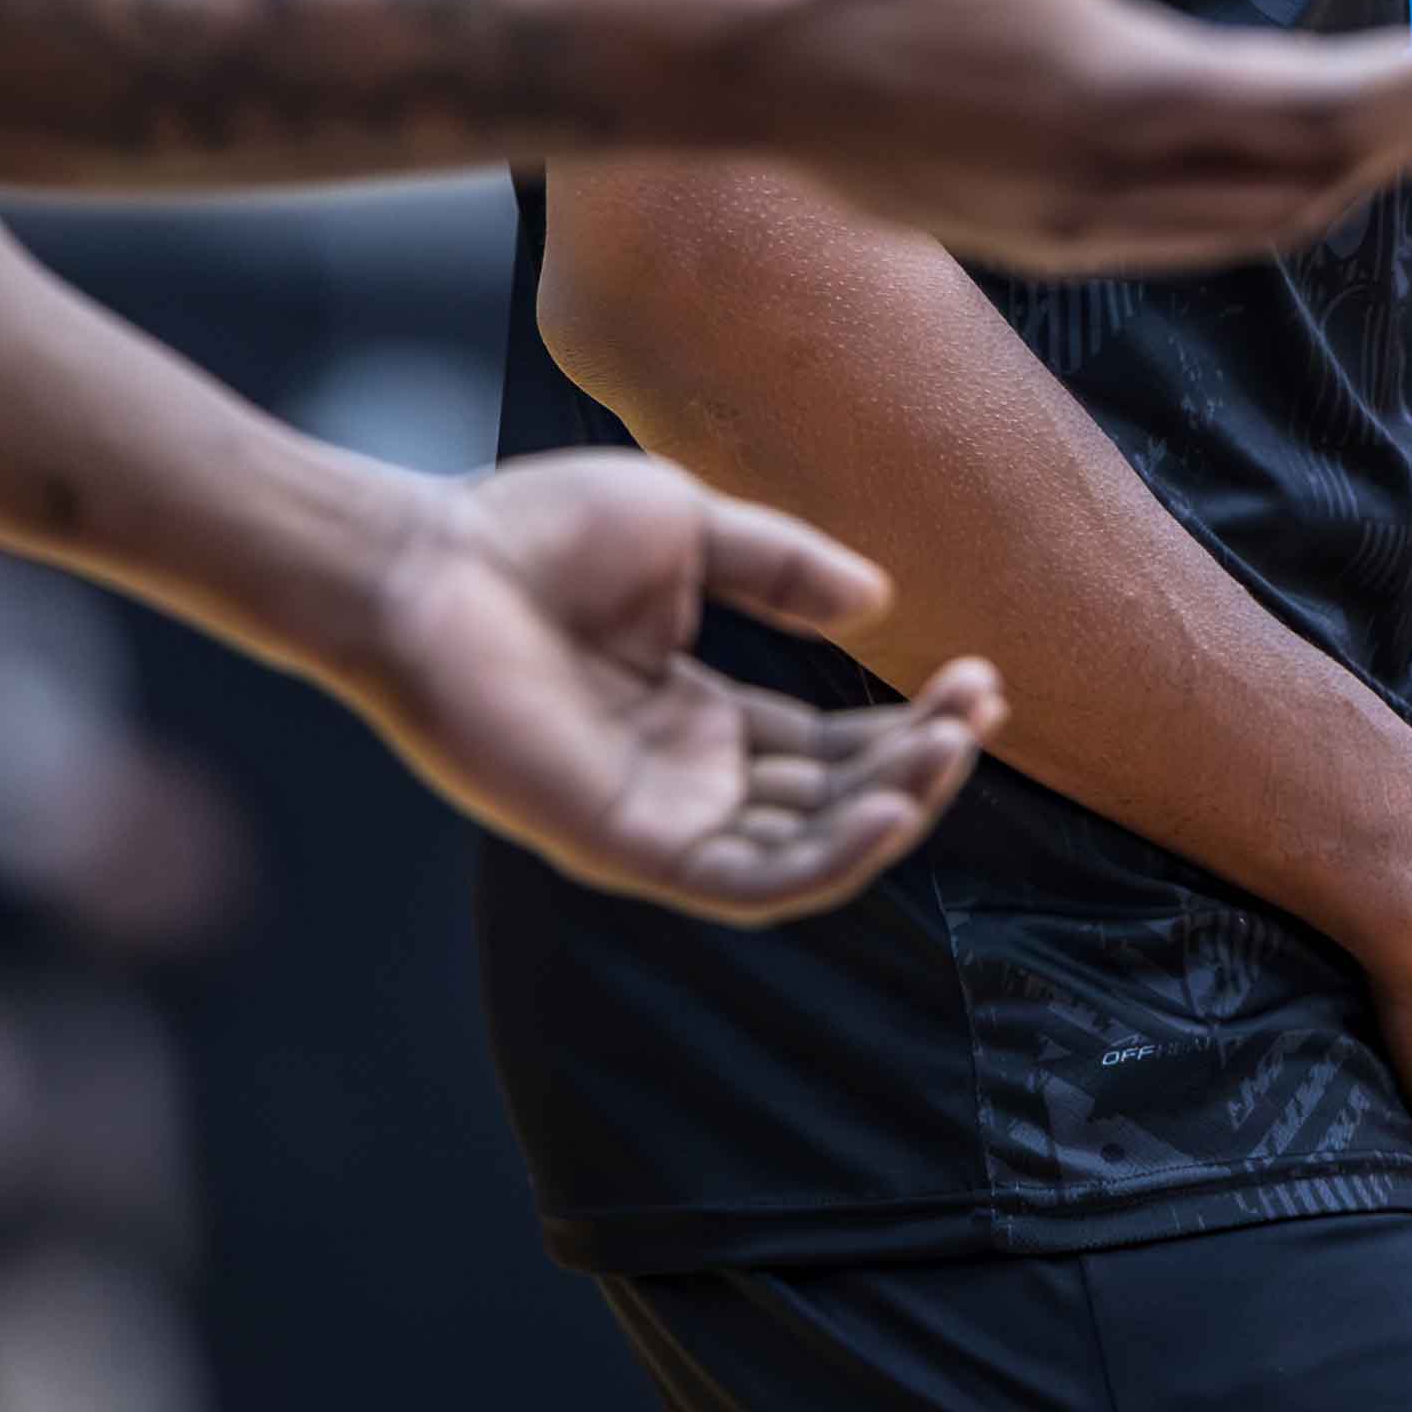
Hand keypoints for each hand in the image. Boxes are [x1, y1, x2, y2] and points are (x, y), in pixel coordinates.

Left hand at [343, 452, 1002, 926]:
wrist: (428, 562)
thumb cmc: (535, 532)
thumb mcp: (689, 529)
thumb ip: (781, 569)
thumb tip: (877, 604)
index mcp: (695, 717)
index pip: (827, 747)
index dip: (905, 723)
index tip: (977, 676)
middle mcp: (683, 780)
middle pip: (829, 801)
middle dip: (917, 764)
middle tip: (982, 708)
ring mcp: (654, 818)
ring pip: (802, 854)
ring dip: (890, 812)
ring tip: (954, 751)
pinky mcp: (622, 846)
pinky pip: (743, 882)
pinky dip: (824, 860)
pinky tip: (888, 809)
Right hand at [708, 0, 1411, 273]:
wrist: (743, 65)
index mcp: (1120, 90)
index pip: (1319, 108)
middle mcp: (1112, 184)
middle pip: (1311, 184)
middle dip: (1408, 131)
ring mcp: (1076, 230)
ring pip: (1259, 228)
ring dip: (1346, 176)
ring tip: (1408, 109)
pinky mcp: (1043, 244)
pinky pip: (1195, 240)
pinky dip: (1269, 201)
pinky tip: (1287, 152)